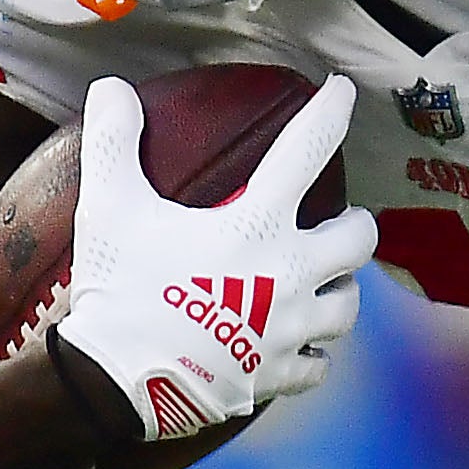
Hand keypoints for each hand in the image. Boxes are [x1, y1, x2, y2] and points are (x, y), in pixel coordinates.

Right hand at [50, 77, 378, 438]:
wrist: (115, 380)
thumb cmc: (117, 287)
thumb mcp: (109, 206)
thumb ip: (113, 143)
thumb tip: (111, 87)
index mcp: (257, 225)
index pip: (306, 150)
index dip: (330, 112)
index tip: (345, 89)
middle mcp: (290, 274)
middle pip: (360, 239)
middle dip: (354, 226)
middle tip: (335, 222)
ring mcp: (291, 328)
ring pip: (349, 305)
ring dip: (340, 289)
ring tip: (321, 282)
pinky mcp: (281, 374)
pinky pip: (319, 365)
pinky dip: (313, 354)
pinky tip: (296, 345)